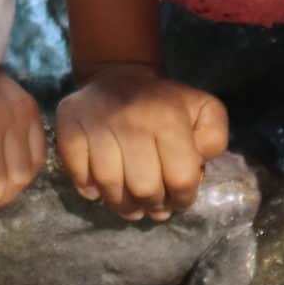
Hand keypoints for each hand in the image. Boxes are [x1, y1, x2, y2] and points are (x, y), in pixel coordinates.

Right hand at [55, 67, 228, 219]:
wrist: (120, 77)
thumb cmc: (165, 104)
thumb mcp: (203, 111)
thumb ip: (214, 139)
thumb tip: (196, 170)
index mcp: (168, 117)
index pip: (180, 179)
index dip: (183, 199)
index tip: (179, 200)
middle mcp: (131, 119)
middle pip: (143, 188)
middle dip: (153, 206)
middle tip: (154, 206)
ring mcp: (96, 123)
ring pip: (110, 187)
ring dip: (123, 206)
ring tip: (132, 207)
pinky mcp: (69, 127)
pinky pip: (79, 174)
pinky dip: (90, 189)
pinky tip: (101, 190)